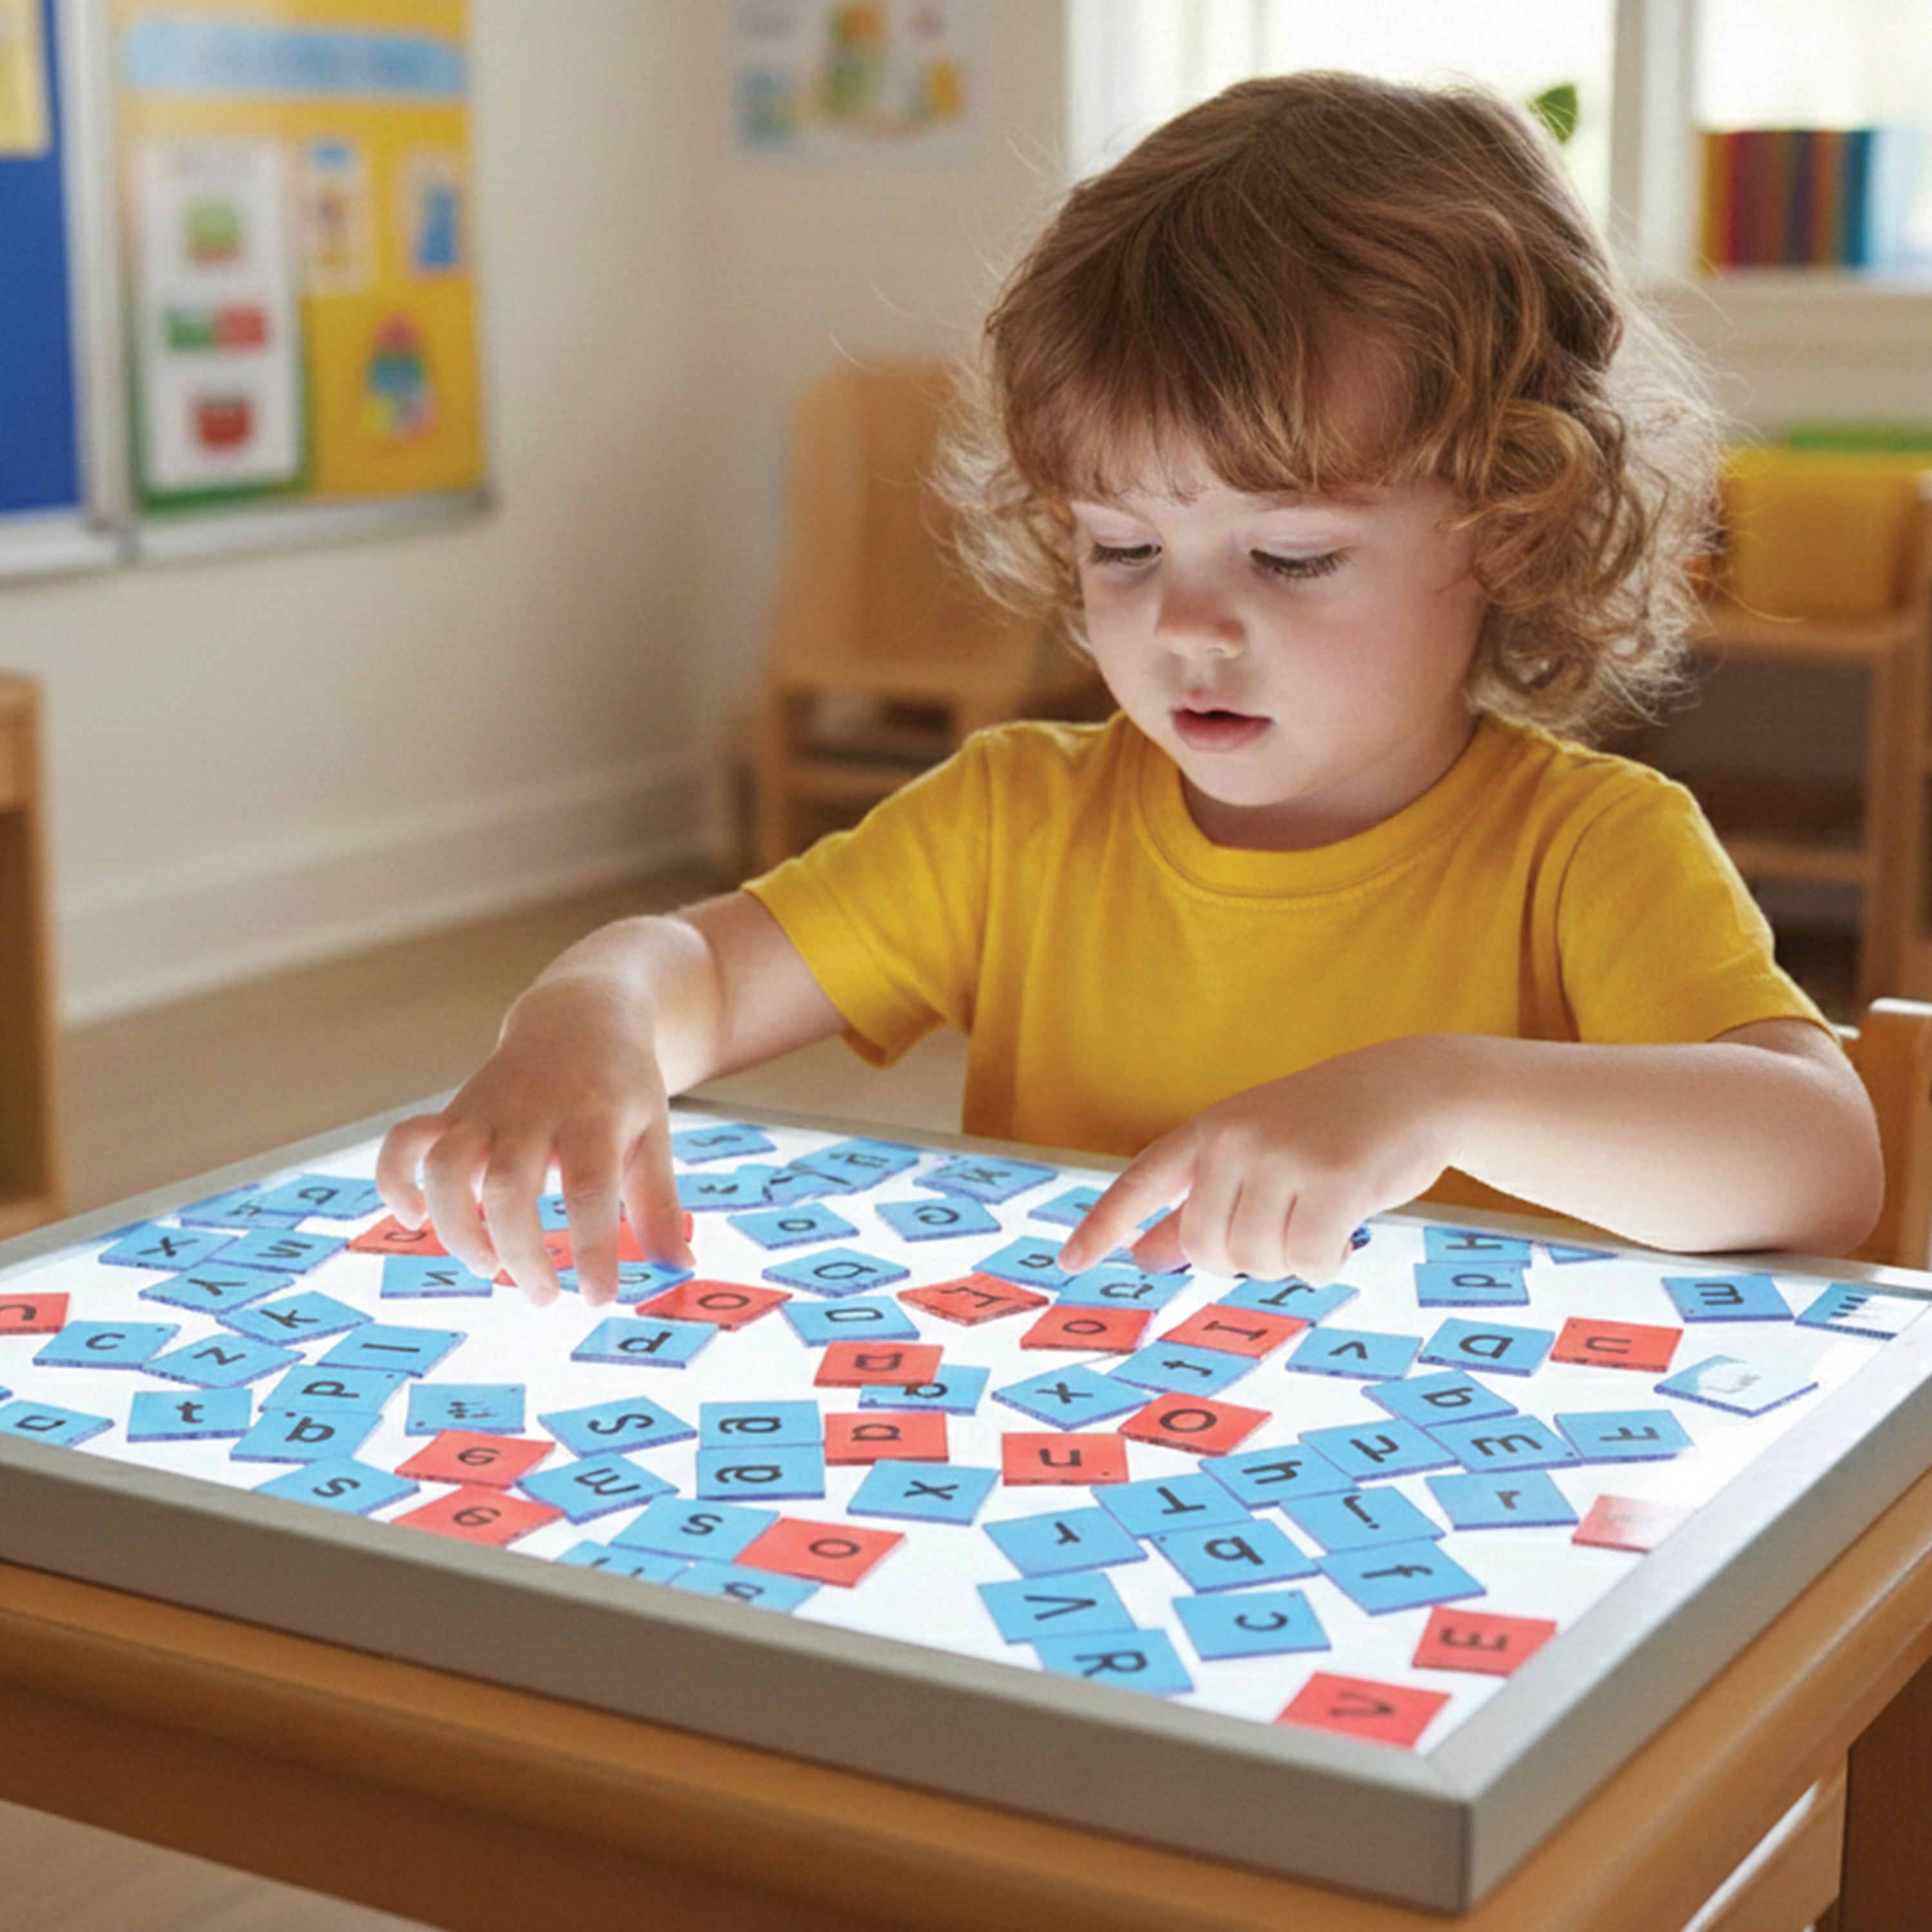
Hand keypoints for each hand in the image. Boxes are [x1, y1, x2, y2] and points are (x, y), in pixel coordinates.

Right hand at [375, 976, 692, 1308]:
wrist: (580, 1016)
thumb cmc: (621, 1087)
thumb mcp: (654, 1135)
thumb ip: (660, 1204)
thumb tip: (679, 1269)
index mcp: (594, 1117)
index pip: (590, 1188)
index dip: (592, 1248)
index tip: (599, 1297)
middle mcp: (533, 1111)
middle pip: (509, 1188)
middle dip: (521, 1253)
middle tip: (546, 1296)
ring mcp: (486, 1109)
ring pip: (447, 1167)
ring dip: (458, 1228)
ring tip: (488, 1267)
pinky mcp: (454, 1111)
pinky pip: (405, 1142)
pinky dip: (395, 1181)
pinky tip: (413, 1218)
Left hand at [1058, 1037, 1462, 1282]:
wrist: (1414, 1088)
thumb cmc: (1331, 1129)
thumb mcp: (1257, 1153)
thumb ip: (1199, 1203)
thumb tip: (1144, 1257)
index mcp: (1211, 1130)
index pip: (1142, 1180)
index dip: (1104, 1224)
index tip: (1070, 1262)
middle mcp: (1236, 1139)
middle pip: (1206, 1248)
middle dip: (1244, 1259)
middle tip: (1286, 1229)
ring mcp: (1283, 1155)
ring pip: (1257, 1260)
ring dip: (1292, 1260)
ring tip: (1322, 1218)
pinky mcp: (1334, 1177)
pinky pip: (1309, 1262)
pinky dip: (1328, 1264)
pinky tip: (1347, 1235)